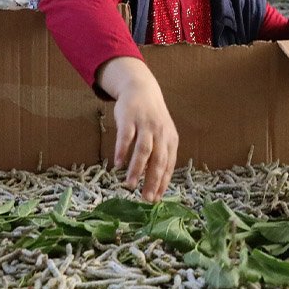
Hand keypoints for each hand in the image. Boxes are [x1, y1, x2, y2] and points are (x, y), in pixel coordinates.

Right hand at [95, 57, 177, 202]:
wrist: (141, 88)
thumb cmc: (151, 118)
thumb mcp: (161, 135)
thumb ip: (159, 155)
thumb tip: (154, 183)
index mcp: (170, 139)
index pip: (169, 165)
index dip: (162, 183)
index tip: (155, 199)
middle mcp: (160, 133)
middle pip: (158, 160)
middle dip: (152, 181)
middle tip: (145, 198)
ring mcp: (145, 124)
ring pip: (143, 150)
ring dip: (136, 169)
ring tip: (130, 185)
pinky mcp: (129, 118)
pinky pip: (126, 137)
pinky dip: (122, 151)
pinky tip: (117, 164)